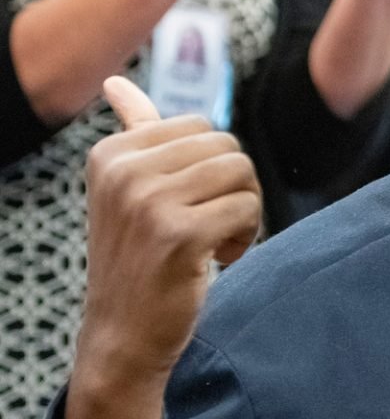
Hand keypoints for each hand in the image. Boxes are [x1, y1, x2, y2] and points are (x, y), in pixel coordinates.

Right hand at [62, 77, 260, 418]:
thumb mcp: (126, 190)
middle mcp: (124, 171)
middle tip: (209, 225)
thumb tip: (115, 82)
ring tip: (215, 241)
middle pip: (228, 147)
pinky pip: (247, 208)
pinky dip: (246, 235)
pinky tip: (220, 259)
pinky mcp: (179, 235)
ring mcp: (148, 202)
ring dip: (244, 212)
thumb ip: (132, 132)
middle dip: (234, 188)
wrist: (123, 336)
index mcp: (112, 153)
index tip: (188, 204)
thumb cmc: (138, 257)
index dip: (211, 168)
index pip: (203, 127)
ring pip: (242, 174)